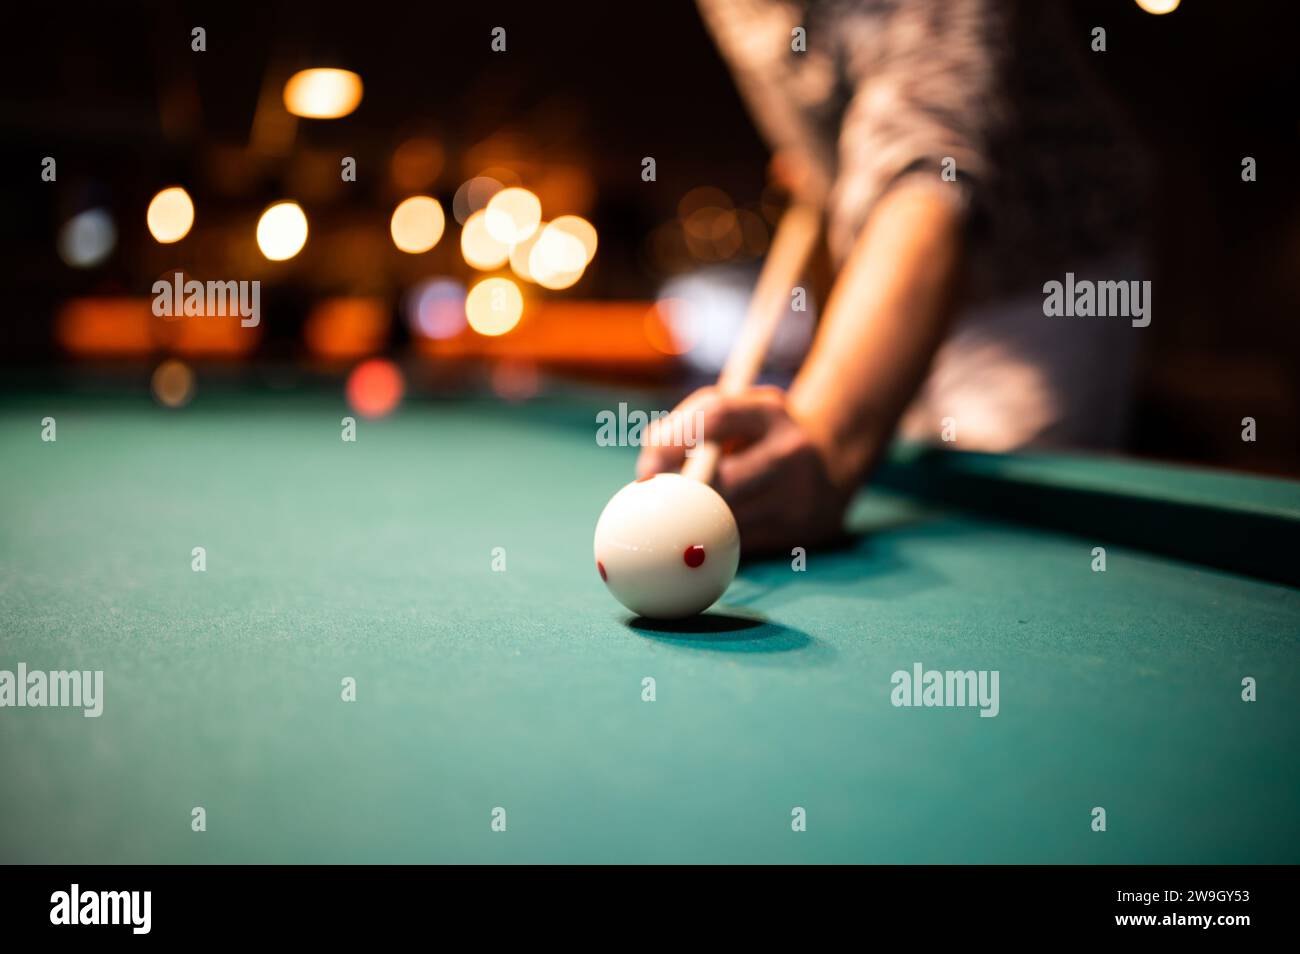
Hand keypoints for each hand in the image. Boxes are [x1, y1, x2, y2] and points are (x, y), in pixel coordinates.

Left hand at [637, 386, 856, 553]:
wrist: (829, 467)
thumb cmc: (756, 438)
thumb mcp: (732, 416)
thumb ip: (684, 427)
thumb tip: (645, 471)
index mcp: (770, 411)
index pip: (716, 415)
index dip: (674, 441)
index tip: (646, 469)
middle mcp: (791, 451)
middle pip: (722, 481)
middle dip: (683, 497)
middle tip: (657, 508)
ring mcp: (800, 496)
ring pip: (728, 521)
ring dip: (698, 524)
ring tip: (684, 521)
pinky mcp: (800, 534)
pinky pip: (741, 547)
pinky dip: (719, 544)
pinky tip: (711, 539)